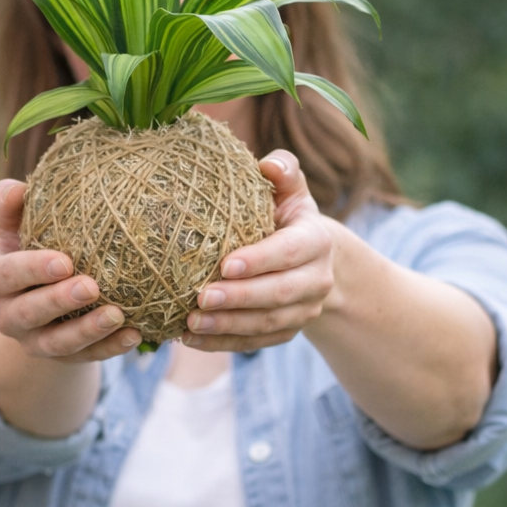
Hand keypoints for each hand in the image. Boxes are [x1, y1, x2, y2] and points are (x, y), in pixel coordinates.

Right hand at [0, 179, 143, 361]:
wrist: (36, 298)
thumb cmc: (30, 248)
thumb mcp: (16, 228)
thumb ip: (11, 205)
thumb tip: (16, 189)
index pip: (6, 275)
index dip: (32, 270)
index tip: (65, 261)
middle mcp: (8, 316)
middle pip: (28, 313)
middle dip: (59, 301)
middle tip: (92, 286)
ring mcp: (34, 342)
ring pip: (57, 343)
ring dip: (87, 330)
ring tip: (118, 315)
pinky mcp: (62, 358)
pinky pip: (85, 357)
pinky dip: (109, 348)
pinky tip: (134, 334)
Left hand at [182, 150, 337, 351]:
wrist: (310, 259)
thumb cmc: (285, 214)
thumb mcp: (289, 190)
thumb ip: (283, 171)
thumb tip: (269, 163)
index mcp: (316, 240)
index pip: (290, 251)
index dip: (260, 259)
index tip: (225, 264)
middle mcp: (317, 279)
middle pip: (279, 294)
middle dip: (240, 298)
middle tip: (200, 298)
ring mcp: (304, 310)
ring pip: (267, 323)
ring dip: (227, 326)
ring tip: (190, 323)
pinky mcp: (287, 332)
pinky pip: (255, 342)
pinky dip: (223, 343)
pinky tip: (190, 339)